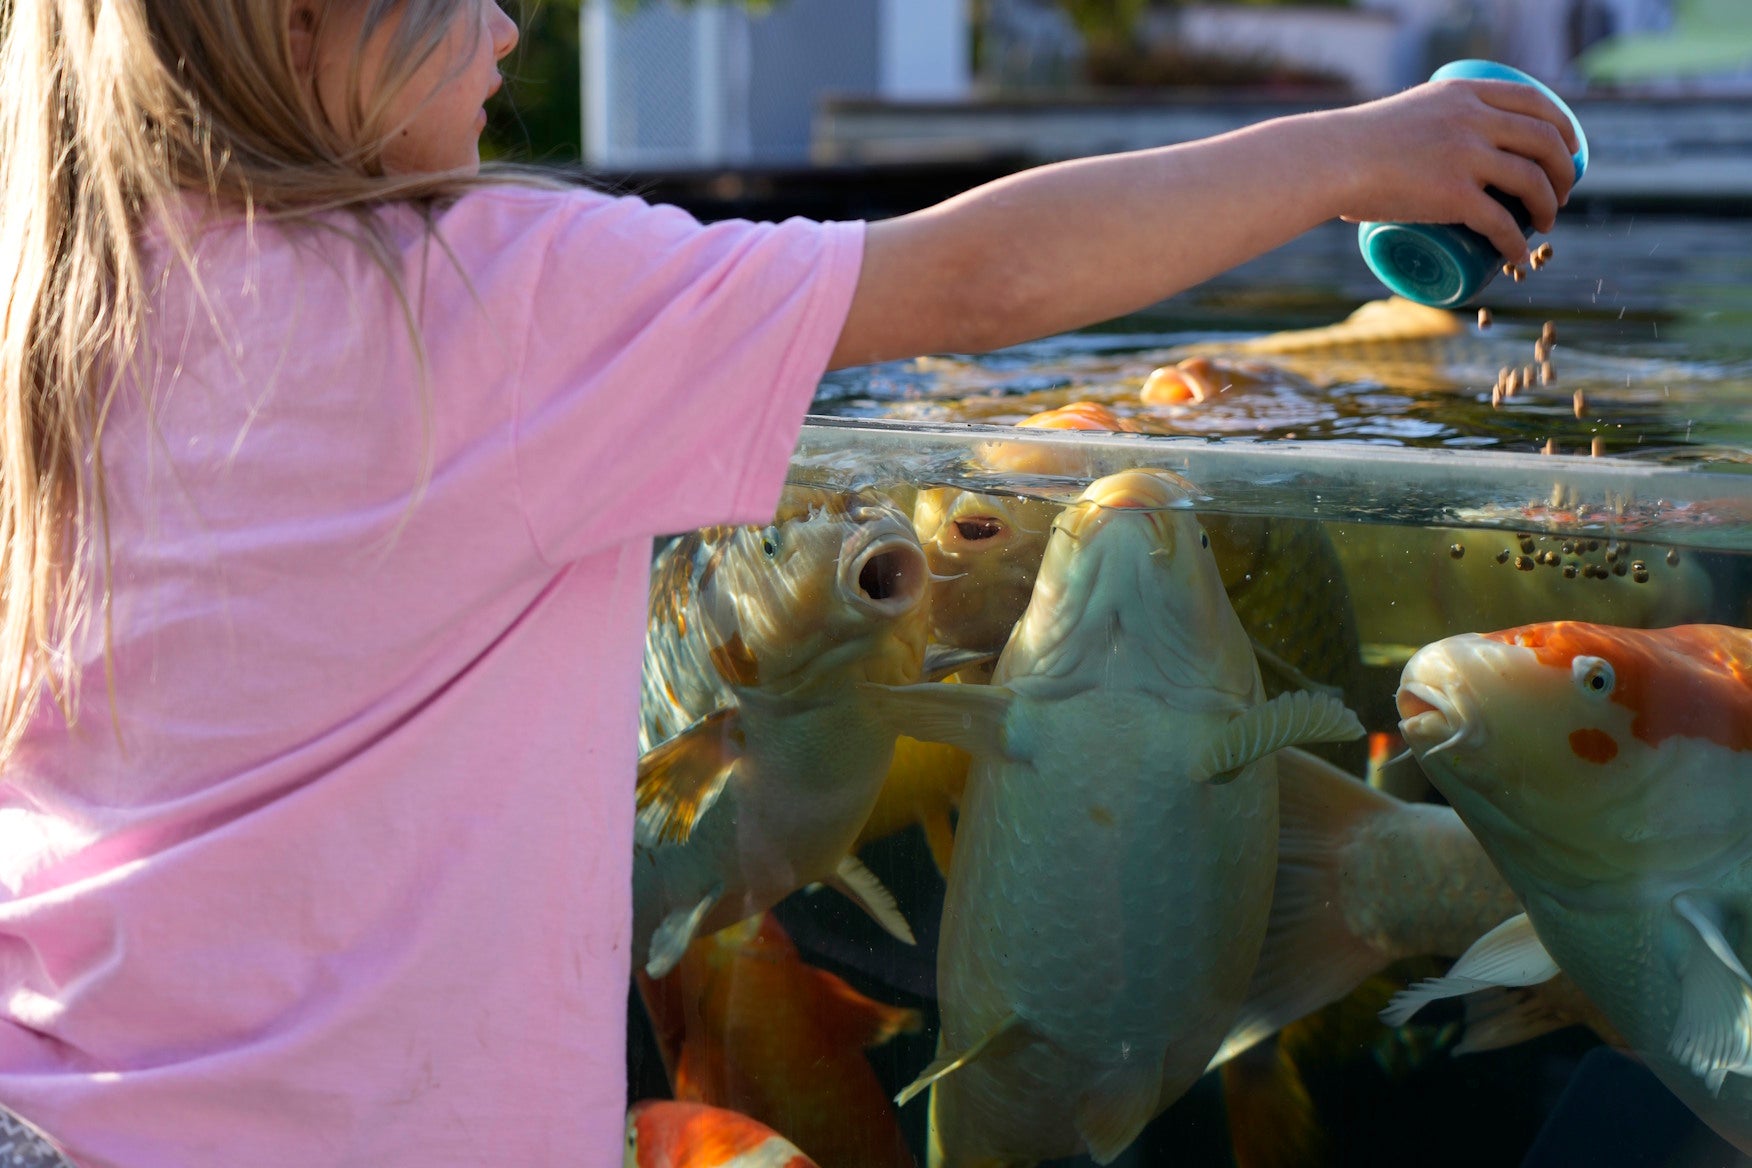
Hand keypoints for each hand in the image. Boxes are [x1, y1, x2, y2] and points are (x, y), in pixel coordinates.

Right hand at [1323, 79, 1580, 263]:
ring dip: (1549, 205)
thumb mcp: (1405, 115)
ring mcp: (1465, 157)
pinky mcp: (1453, 195)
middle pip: (1544, 140)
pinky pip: (1500, 222)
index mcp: (1463, 94)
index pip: (1534, 101)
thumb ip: (1429, 126)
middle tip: (1561, 194)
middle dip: (1564, 170)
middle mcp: (1472, 119)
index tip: (1566, 149)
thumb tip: (1436, 155)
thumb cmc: (1351, 146)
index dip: (1561, 126)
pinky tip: (1519, 254)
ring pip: (1532, 181)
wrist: (1327, 162)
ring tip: (1545, 223)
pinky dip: (1515, 243)